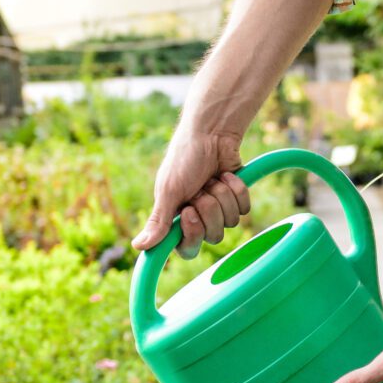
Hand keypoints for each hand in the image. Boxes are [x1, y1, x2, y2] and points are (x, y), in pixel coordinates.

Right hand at [133, 129, 251, 258]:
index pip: (188, 248)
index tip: (189, 212)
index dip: (192, 234)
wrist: (211, 133)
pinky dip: (235, 188)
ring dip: (221, 195)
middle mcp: (198, 218)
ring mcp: (219, 209)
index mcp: (177, 220)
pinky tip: (226, 174)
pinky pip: (243, 208)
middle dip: (208, 208)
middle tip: (200, 190)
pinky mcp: (236, 198)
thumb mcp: (168, 191)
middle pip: (213, 236)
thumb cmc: (184, 159)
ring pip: (230, 222)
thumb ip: (158, 221)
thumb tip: (138, 246)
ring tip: (212, 178)